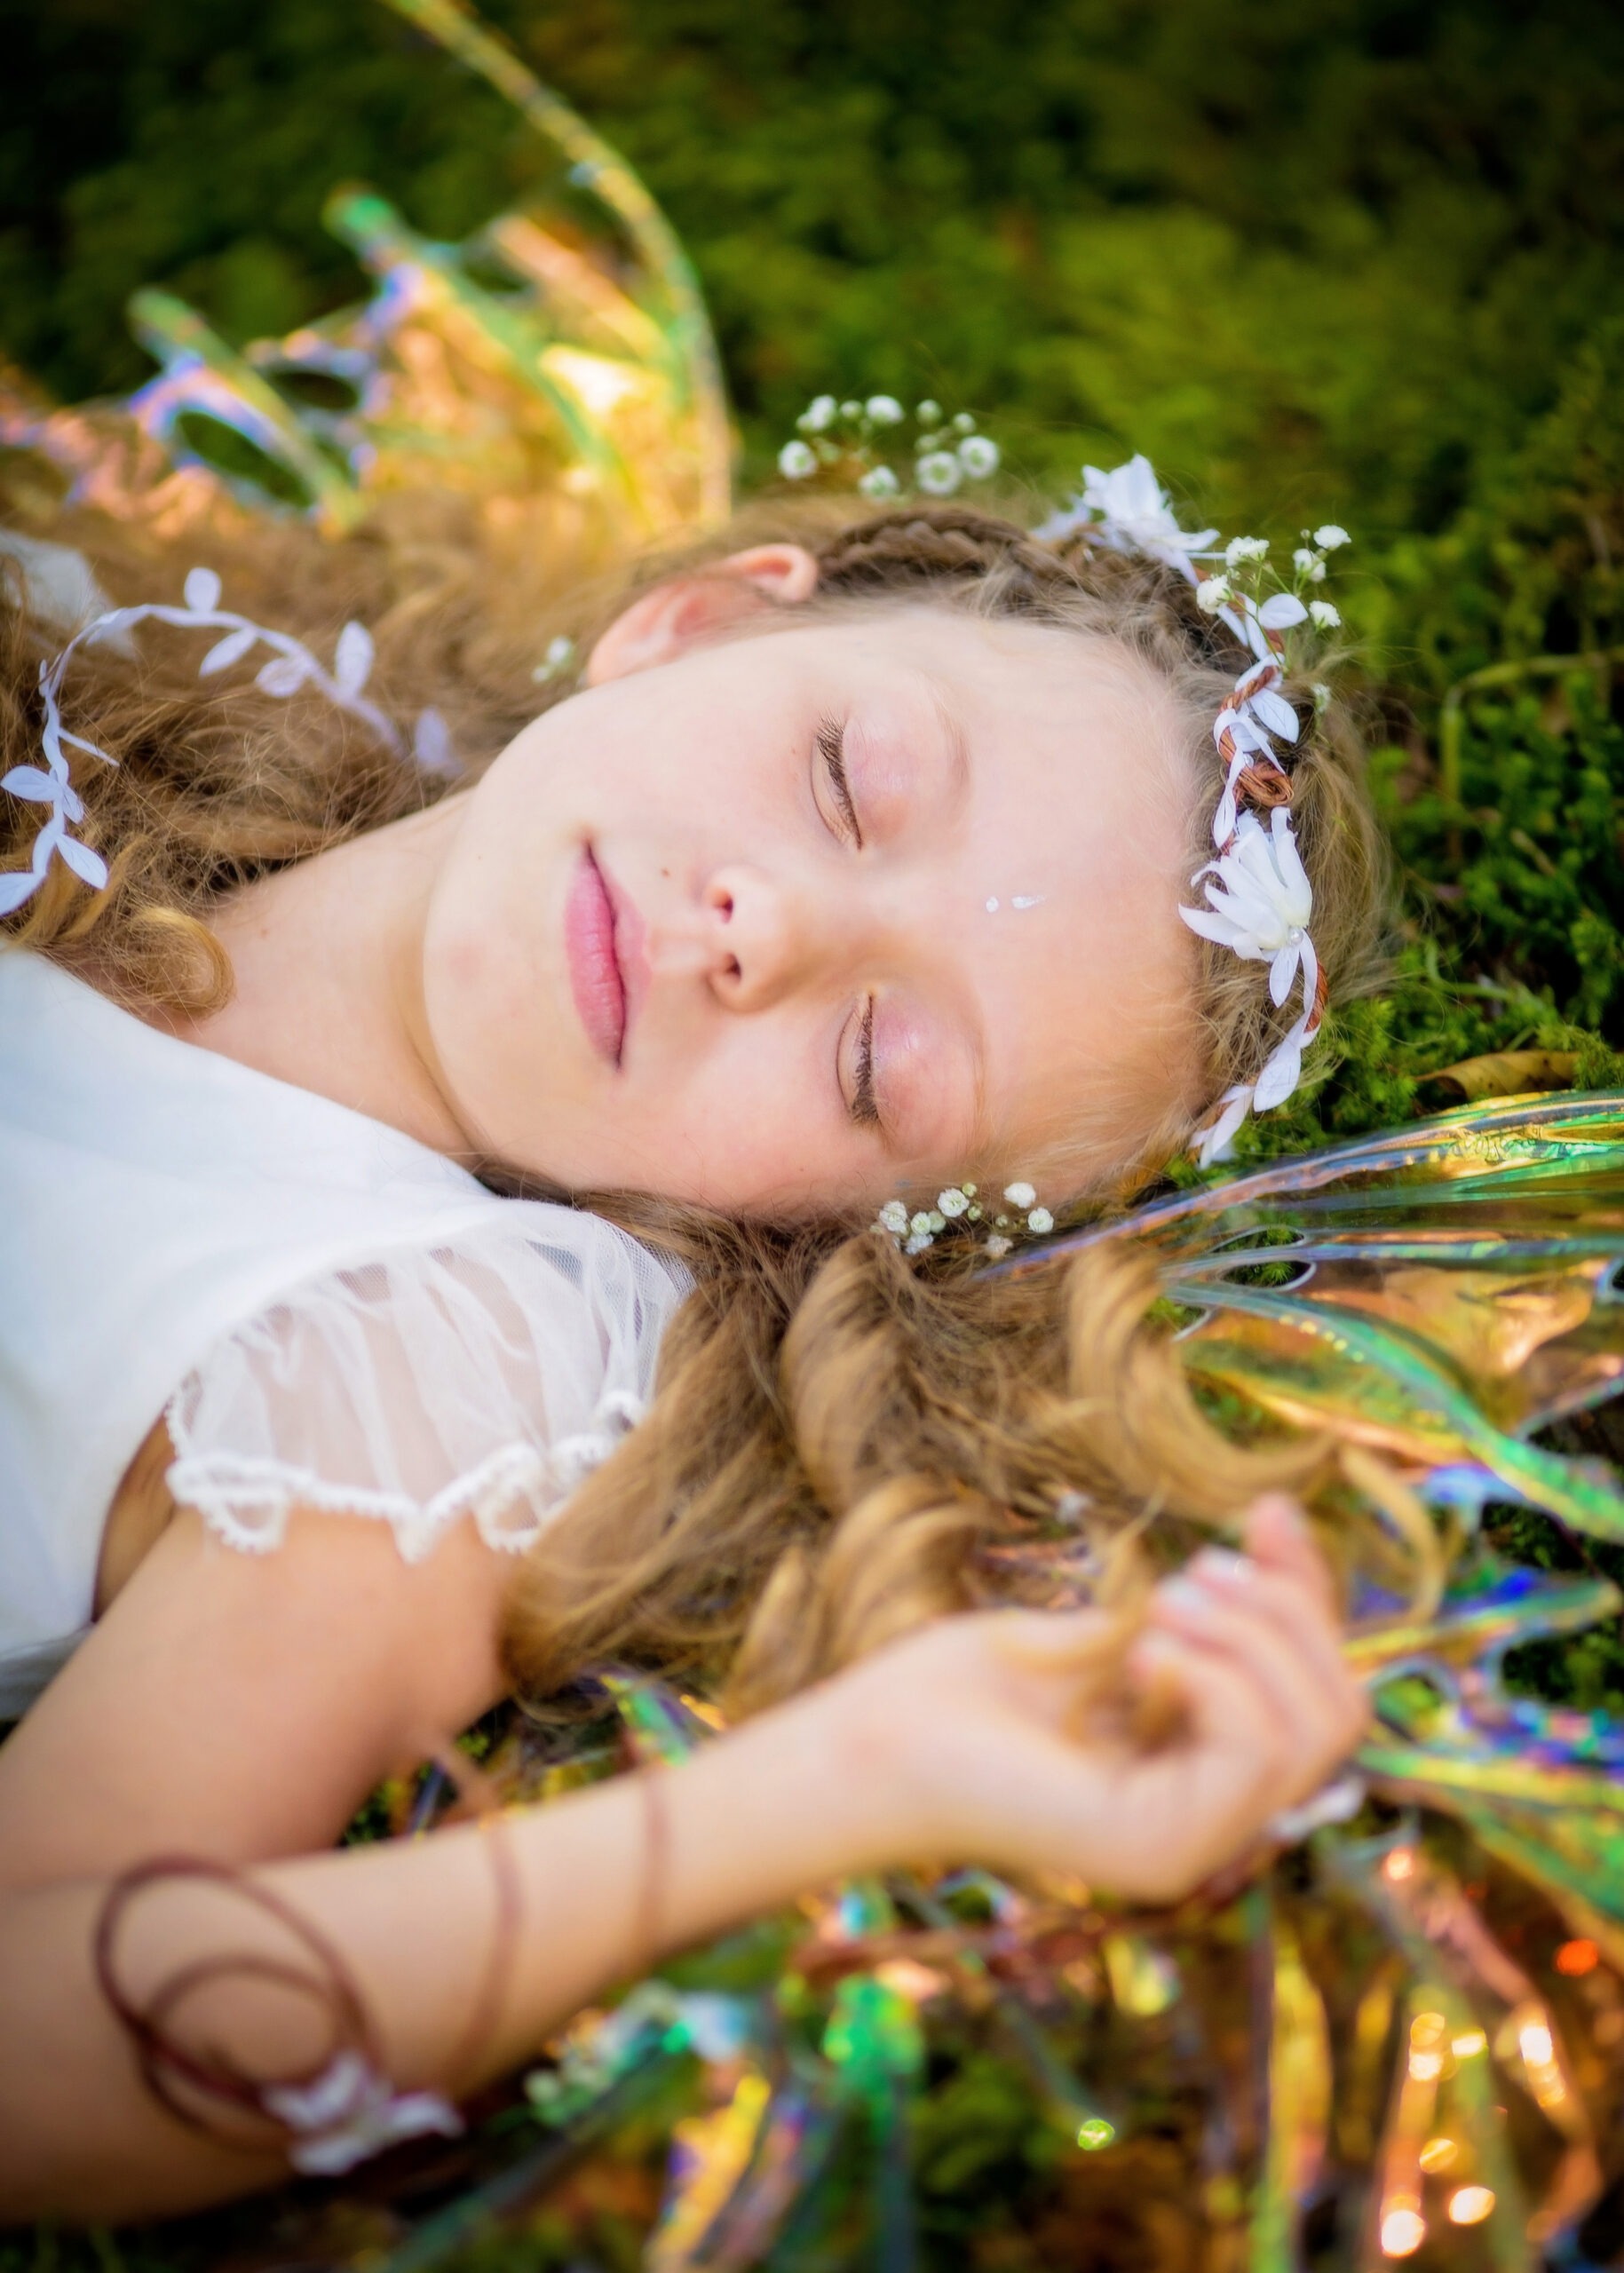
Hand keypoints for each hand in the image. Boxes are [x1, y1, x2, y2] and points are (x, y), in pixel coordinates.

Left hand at [829, 1495, 1367, 1903]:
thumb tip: (1282, 1520)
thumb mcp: (1118, 1623)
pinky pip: (1256, 1748)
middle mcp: (1216, 1824)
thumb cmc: (972, 1686)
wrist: (875, 1738)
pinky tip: (1137, 1654)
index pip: (1327, 1696)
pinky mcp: (1161, 1847)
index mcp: (1208, 1778)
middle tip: (1186, 1576)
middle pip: (1343, 1715)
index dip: (1312, 1594)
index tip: (1268, 1511)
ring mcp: (1195, 1846)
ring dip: (1248, 1638)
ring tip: (1155, 1609)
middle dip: (1287, 1615)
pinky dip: (1210, 1674)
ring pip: (1317, 1729)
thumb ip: (1208, 1611)